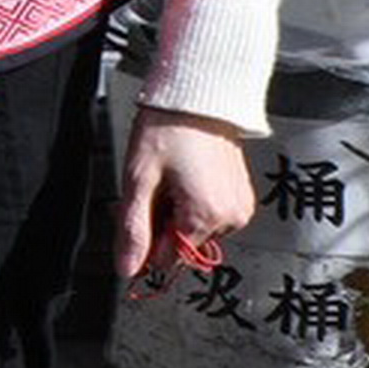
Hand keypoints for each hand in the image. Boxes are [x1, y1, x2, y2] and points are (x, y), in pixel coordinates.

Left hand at [114, 107, 256, 285]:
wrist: (197, 99)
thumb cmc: (168, 130)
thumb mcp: (139, 180)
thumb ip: (133, 229)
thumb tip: (128, 268)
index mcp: (207, 217)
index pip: (170, 259)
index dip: (145, 241)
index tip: (132, 215)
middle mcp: (231, 218)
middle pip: (182, 243)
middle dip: (158, 223)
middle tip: (147, 189)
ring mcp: (239, 207)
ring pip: (195, 229)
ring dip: (174, 213)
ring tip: (166, 179)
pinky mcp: (240, 196)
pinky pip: (210, 214)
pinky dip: (190, 203)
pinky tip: (182, 178)